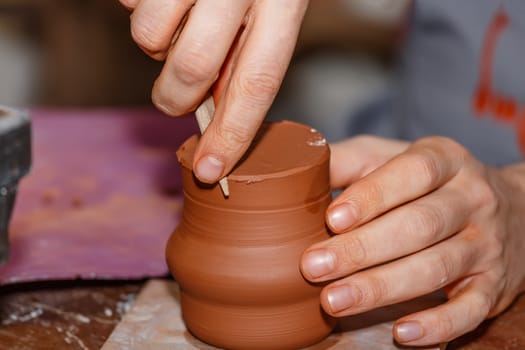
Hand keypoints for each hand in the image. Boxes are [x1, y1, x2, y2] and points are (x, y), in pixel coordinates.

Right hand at [119, 0, 307, 182]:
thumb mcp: (274, 7)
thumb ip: (249, 54)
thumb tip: (219, 112)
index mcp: (283, 0)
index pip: (256, 83)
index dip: (232, 134)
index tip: (211, 170)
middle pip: (193, 69)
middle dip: (176, 96)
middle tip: (178, 93)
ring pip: (150, 40)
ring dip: (156, 46)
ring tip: (179, 21)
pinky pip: (129, 6)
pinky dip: (138, 10)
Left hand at [301, 135, 524, 345]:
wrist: (511, 210)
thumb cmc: (429, 183)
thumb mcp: (394, 157)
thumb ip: (349, 161)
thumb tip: (297, 170)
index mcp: (446, 160)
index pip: (413, 173)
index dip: (372, 196)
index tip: (331, 218)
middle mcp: (472, 199)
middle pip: (419, 225)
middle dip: (362, 249)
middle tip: (313, 267)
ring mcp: (486, 244)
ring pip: (435, 268)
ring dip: (382, 288)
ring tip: (334, 300)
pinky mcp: (494, 285)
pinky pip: (470, 310)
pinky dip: (437, 324)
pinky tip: (401, 333)